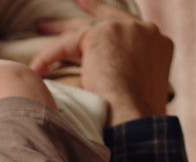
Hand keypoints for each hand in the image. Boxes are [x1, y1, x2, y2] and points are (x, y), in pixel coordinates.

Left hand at [30, 0, 172, 124]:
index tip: (102, 27)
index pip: (132, 29)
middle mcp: (146, 31)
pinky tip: (37, 69)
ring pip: (85, 27)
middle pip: (110, 17)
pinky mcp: (102, 34)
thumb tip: (104, 83)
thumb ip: (127, 77)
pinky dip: (50, 56)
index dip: (114, 26)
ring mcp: (126, 28)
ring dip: (61, 28)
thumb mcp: (137, 93)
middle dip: (91, 10)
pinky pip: (67, 43)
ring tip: (42, 26)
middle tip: (78, 3)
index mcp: (159, 46)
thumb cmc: (134, 117)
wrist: (134, 116)